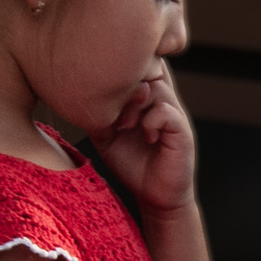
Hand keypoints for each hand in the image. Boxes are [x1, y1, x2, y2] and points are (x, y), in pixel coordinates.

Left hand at [93, 59, 198, 219]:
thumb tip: (77, 95)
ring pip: (155, 87)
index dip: (123, 66)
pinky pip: (166, 112)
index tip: (103, 84)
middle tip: (111, 106)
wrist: (155, 195)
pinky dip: (150, 120)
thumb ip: (98, 114)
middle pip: (147, 68)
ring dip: (134, 104)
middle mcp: (163, 99)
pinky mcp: (182, 131)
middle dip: (125, 84)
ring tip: (125, 125)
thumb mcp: (106, 135)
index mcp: (146, 97)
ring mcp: (174, 113)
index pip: (139, 65)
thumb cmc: (133, 164)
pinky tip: (145, 136)